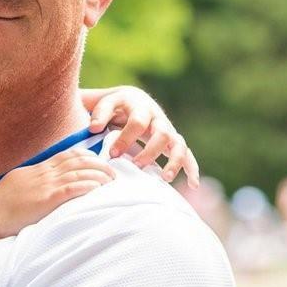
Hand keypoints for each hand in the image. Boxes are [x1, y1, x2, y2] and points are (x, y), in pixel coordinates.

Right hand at [0, 148, 115, 237]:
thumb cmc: (0, 201)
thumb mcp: (18, 182)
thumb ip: (33, 179)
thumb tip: (42, 181)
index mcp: (39, 169)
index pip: (67, 156)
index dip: (86, 156)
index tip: (97, 159)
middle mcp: (45, 173)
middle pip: (77, 161)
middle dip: (98, 164)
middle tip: (113, 171)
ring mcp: (46, 185)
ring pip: (78, 173)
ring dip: (99, 175)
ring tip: (112, 180)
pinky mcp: (47, 199)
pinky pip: (72, 188)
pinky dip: (88, 186)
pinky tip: (99, 188)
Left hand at [82, 86, 200, 187]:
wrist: (129, 102)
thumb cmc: (113, 107)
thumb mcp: (104, 104)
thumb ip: (99, 114)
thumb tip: (93, 128)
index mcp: (140, 106)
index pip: (137, 123)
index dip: (126, 139)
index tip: (112, 153)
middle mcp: (157, 117)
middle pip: (163, 134)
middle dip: (150, 152)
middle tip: (136, 166)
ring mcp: (167, 129)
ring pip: (178, 144)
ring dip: (174, 162)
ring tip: (164, 178)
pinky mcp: (172, 141)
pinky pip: (186, 154)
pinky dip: (191, 168)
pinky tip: (193, 184)